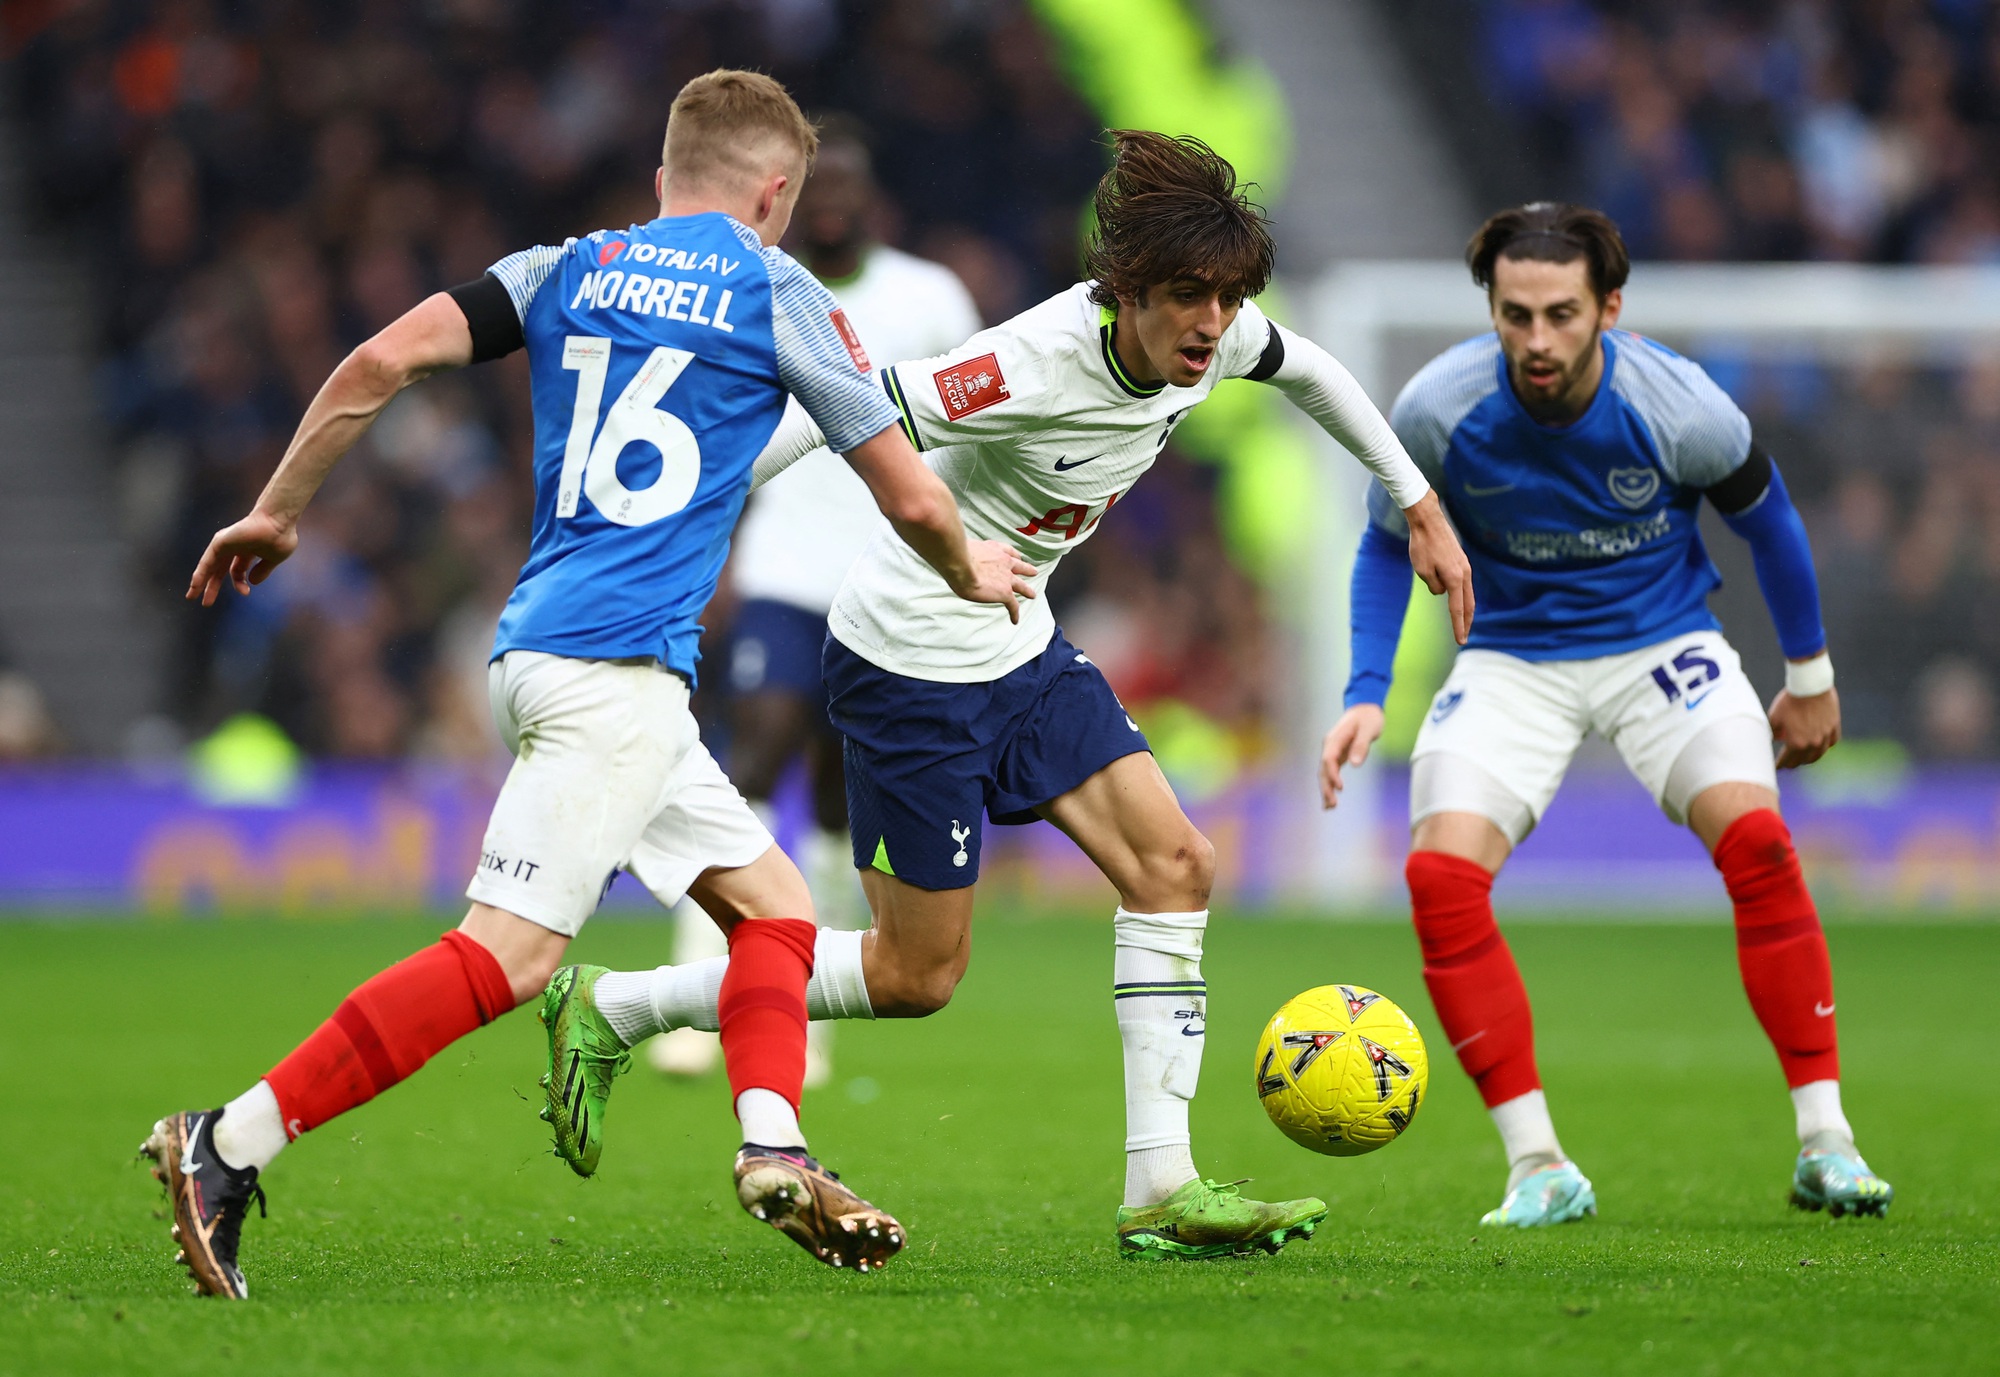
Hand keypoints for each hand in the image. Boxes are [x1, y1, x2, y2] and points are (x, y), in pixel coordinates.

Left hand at [186, 508, 298, 605]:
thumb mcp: (273, 559)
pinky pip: (207, 561)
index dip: (239, 584)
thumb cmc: (280, 537)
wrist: (278, 523)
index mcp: (247, 552)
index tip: (246, 593)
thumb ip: (262, 571)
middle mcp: (234, 548)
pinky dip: (200, 573)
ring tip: (192, 596)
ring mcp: (226, 545)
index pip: (237, 571)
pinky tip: (196, 584)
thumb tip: (253, 582)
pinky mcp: (220, 542)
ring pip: (209, 567)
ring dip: (200, 582)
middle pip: (219, 571)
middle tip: (206, 603)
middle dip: (213, 586)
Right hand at [951, 539, 1038, 623]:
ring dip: (1027, 591)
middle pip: (1020, 566)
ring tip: (1032, 595)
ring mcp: (1006, 578)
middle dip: (1027, 569)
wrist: (962, 565)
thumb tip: (956, 555)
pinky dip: (1015, 613)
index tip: (1017, 557)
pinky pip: (1013, 605)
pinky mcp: (1005, 592)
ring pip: (1021, 585)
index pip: (1008, 551)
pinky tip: (1015, 620)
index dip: (1014, 555)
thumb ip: (966, 552)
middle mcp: (1003, 562)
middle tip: (1033, 571)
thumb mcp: (964, 548)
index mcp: (994, 549)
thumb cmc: (958, 556)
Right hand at [1320, 703, 1384, 808]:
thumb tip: (1355, 764)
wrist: (1365, 707)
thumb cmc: (1368, 717)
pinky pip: (1330, 772)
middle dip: (1326, 787)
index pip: (1328, 759)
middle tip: (1332, 804)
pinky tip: (1331, 799)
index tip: (1340, 788)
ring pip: (1324, 773)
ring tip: (1329, 807)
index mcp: (1334, 739)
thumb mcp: (1369, 729)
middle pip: (1323, 769)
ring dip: (1326, 789)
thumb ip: (1362, 745)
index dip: (1332, 774)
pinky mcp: (1338, 755)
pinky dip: (1330, 785)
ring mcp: (1332, 751)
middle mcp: (1329, 746)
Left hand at [1403, 491, 1473, 644]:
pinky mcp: (1461, 561)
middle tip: (1464, 637)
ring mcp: (1464, 566)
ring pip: (1468, 594)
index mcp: (1455, 578)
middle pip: (1468, 604)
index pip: (1457, 609)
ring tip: (1463, 623)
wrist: (1428, 521)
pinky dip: (1462, 596)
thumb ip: (1434, 586)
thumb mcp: (1423, 571)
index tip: (1460, 641)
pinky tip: (1458, 600)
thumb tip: (1442, 593)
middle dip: (1466, 622)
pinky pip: (1463, 583)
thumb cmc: (1422, 545)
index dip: (1458, 626)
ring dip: (1465, 609)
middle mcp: (1464, 573)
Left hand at [1770, 684, 1839, 768]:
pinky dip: (1825, 746)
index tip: (1777, 768)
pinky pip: (1831, 742)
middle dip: (1794, 763)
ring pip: (1819, 754)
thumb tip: (1774, 740)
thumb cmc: (1789, 701)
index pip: (1787, 760)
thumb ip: (1773, 732)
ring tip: (1804, 759)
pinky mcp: (1834, 727)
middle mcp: (1812, 743)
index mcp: (1796, 743)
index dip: (1780, 765)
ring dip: (1810, 758)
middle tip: (1789, 764)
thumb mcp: (1774, 718)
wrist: (1810, 686)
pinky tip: (1821, 746)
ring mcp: (1825, 736)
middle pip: (1803, 760)